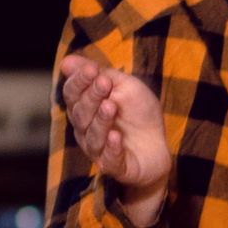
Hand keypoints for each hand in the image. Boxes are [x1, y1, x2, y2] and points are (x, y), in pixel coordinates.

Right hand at [59, 55, 170, 227]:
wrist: (160, 146)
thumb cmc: (139, 113)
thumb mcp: (126, 88)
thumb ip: (102, 74)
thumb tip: (68, 61)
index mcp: (84, 108)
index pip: (73, 94)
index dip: (79, 81)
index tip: (92, 69)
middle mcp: (85, 129)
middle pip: (80, 112)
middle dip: (91, 96)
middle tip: (105, 84)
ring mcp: (98, 149)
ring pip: (92, 135)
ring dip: (101, 120)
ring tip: (111, 106)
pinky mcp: (115, 166)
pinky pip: (109, 158)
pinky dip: (111, 147)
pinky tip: (116, 136)